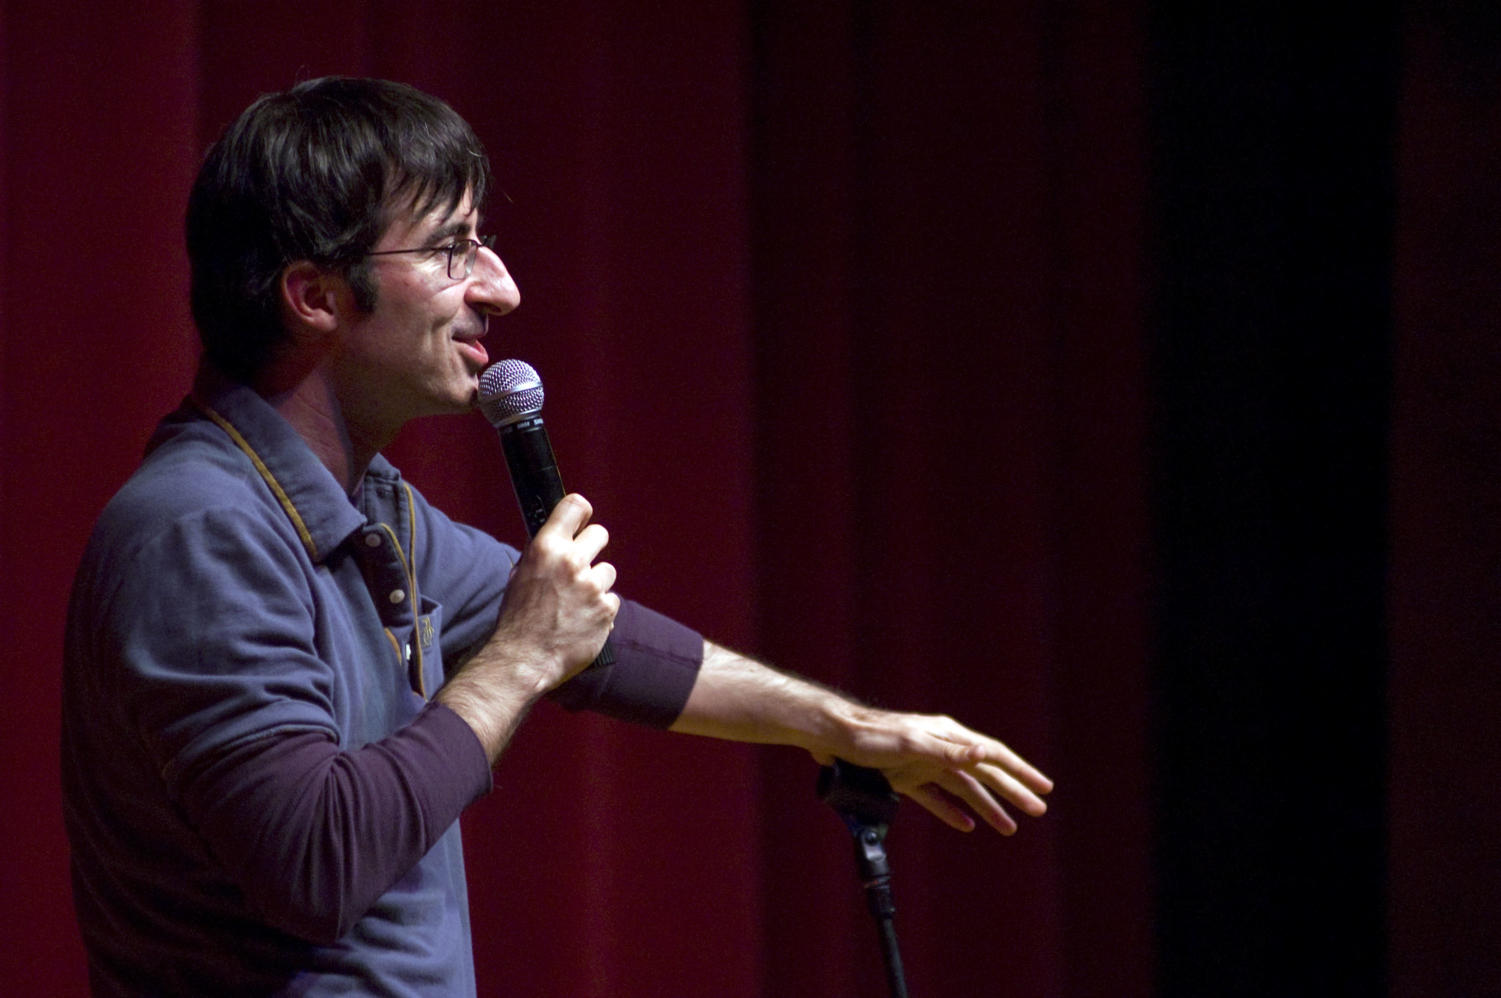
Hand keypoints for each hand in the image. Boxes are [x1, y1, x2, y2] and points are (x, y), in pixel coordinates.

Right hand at [491, 493, 619, 685]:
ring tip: (575, 603)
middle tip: (580, 566)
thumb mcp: (520, 576)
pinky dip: (600, 610)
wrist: (523, 661)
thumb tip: (554, 532)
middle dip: (591, 547)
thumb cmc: (517, 619)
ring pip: (607, 570)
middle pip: (600, 533)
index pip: (575, 506)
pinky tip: (582, 621)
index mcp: (546, 548)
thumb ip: (540, 552)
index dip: (580, 512)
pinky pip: (611, 600)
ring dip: (596, 584)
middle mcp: (571, 562)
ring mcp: (592, 586)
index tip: (581, 520)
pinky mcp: (606, 610)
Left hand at [809, 707, 1052, 834]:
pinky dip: (952, 812)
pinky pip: (935, 798)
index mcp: (947, 736)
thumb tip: (985, 753)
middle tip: (1037, 810)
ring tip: (1008, 829)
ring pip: (963, 790)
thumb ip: (949, 752)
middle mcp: (940, 748)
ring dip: (986, 808)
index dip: (1020, 772)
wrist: (833, 737)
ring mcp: (922, 764)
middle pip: (983, 774)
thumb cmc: (871, 737)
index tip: (1044, 787)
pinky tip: (965, 825)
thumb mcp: (912, 744)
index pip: (992, 755)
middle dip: (1012, 792)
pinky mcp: (904, 778)